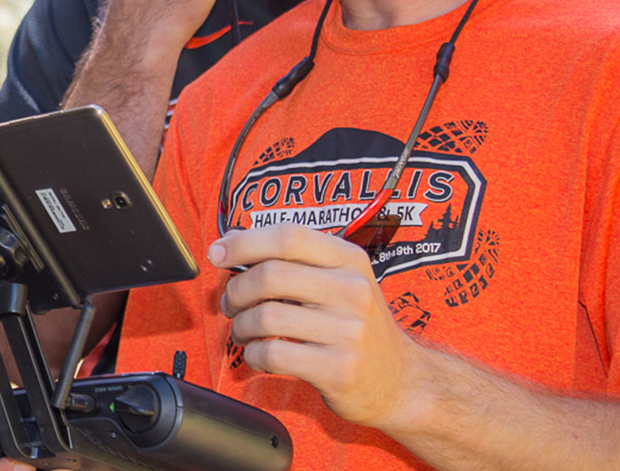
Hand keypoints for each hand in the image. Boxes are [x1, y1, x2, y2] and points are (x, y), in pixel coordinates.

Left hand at [209, 224, 431, 430]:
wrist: (401, 382)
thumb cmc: (356, 327)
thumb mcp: (338, 282)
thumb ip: (291, 260)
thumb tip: (231, 240)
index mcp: (350, 260)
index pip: (288, 237)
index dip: (244, 242)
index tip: (218, 253)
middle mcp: (353, 290)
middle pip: (270, 275)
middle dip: (236, 290)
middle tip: (231, 304)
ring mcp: (348, 331)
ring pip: (266, 316)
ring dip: (241, 326)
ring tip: (244, 333)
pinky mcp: (338, 369)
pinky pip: (273, 355)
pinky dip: (254, 355)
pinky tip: (260, 356)